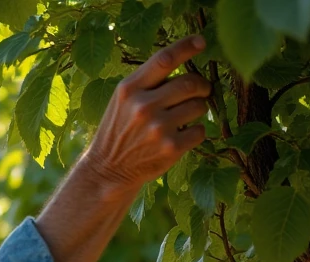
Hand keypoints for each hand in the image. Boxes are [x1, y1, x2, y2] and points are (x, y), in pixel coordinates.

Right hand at [81, 35, 211, 197]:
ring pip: (199, 106)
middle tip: (201, 91)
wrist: (107, 169)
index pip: (163, 59)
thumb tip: (186, 64)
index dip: (186, 47)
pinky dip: (196, 132)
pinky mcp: (171, 148)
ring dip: (198, 109)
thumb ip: (147, 82)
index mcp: (129, 89)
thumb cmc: (120, 129)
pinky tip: (182, 135)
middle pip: (189, 83)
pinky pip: (200, 130)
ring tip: (185, 116)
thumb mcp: (122, 101)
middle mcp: (143, 107)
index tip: (201, 42)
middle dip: (201, 85)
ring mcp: (158, 128)